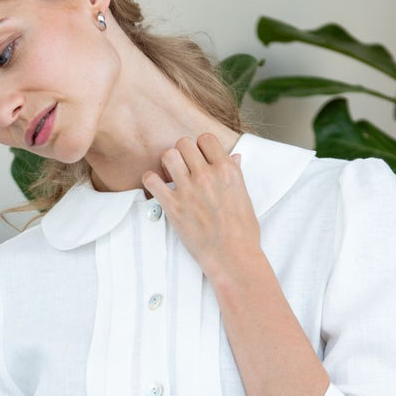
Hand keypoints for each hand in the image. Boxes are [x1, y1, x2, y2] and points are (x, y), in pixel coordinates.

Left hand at [141, 132, 259, 279]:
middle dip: (183, 153)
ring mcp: (189, 190)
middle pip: (184, 143)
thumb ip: (236, 174)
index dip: (201, 146)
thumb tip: (234, 157)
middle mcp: (207, 175)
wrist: (233, 257)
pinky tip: (157, 187)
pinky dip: (150, 181)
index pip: (206, 138)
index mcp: (227, 170)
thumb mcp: (245, 197)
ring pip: (168, 155)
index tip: (200, 158)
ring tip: (172, 175)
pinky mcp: (173, 206)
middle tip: (184, 167)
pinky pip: (151, 180)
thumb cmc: (243, 232)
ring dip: (168, 164)